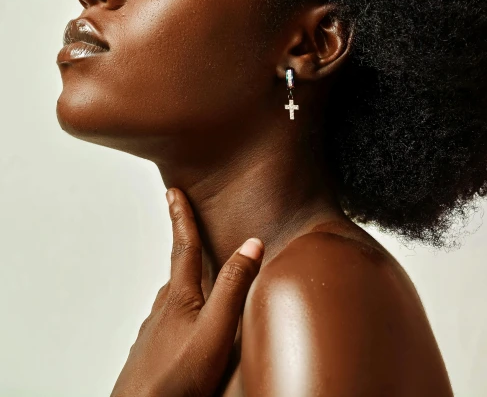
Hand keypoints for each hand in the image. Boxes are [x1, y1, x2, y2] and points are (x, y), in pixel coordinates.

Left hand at [110, 188, 263, 396]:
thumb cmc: (175, 379)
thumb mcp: (216, 330)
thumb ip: (234, 287)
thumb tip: (252, 242)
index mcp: (180, 297)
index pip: (184, 246)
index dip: (181, 216)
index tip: (173, 192)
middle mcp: (163, 310)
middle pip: (176, 271)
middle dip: (183, 247)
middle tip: (186, 226)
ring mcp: (154, 335)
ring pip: (172, 300)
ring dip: (184, 283)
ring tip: (194, 278)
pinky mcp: (151, 357)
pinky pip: (169, 324)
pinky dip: (180, 314)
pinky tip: (186, 329)